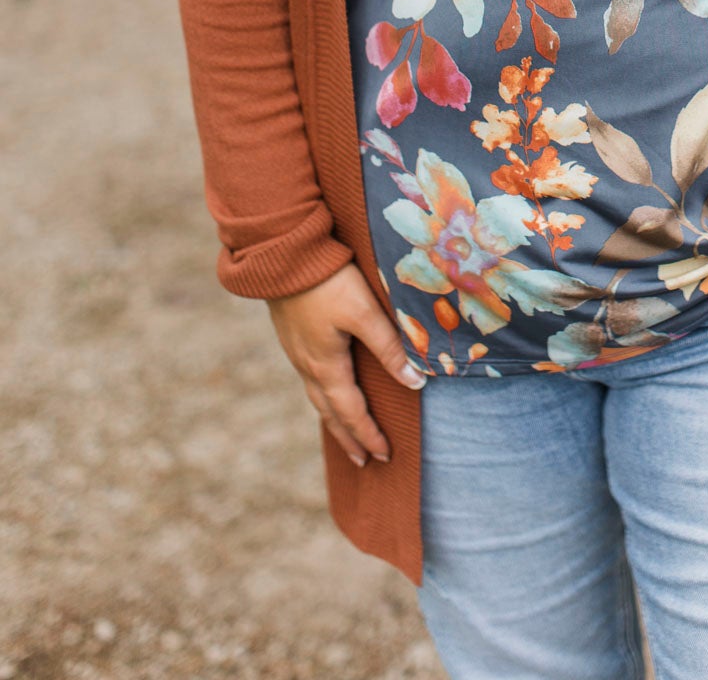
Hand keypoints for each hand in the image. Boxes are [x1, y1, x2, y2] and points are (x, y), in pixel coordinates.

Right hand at [266, 263, 426, 468]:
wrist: (283, 255)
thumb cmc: (328, 282)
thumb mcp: (364, 313)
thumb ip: (390, 348)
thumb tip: (416, 383)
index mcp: (327, 365)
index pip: (351, 412)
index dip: (369, 434)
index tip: (384, 455)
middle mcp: (308, 366)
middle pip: (330, 413)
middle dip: (349, 437)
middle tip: (363, 461)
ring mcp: (296, 352)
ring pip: (316, 397)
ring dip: (333, 419)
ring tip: (344, 433)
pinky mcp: (292, 337)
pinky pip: (309, 379)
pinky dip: (323, 396)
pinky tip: (327, 386)